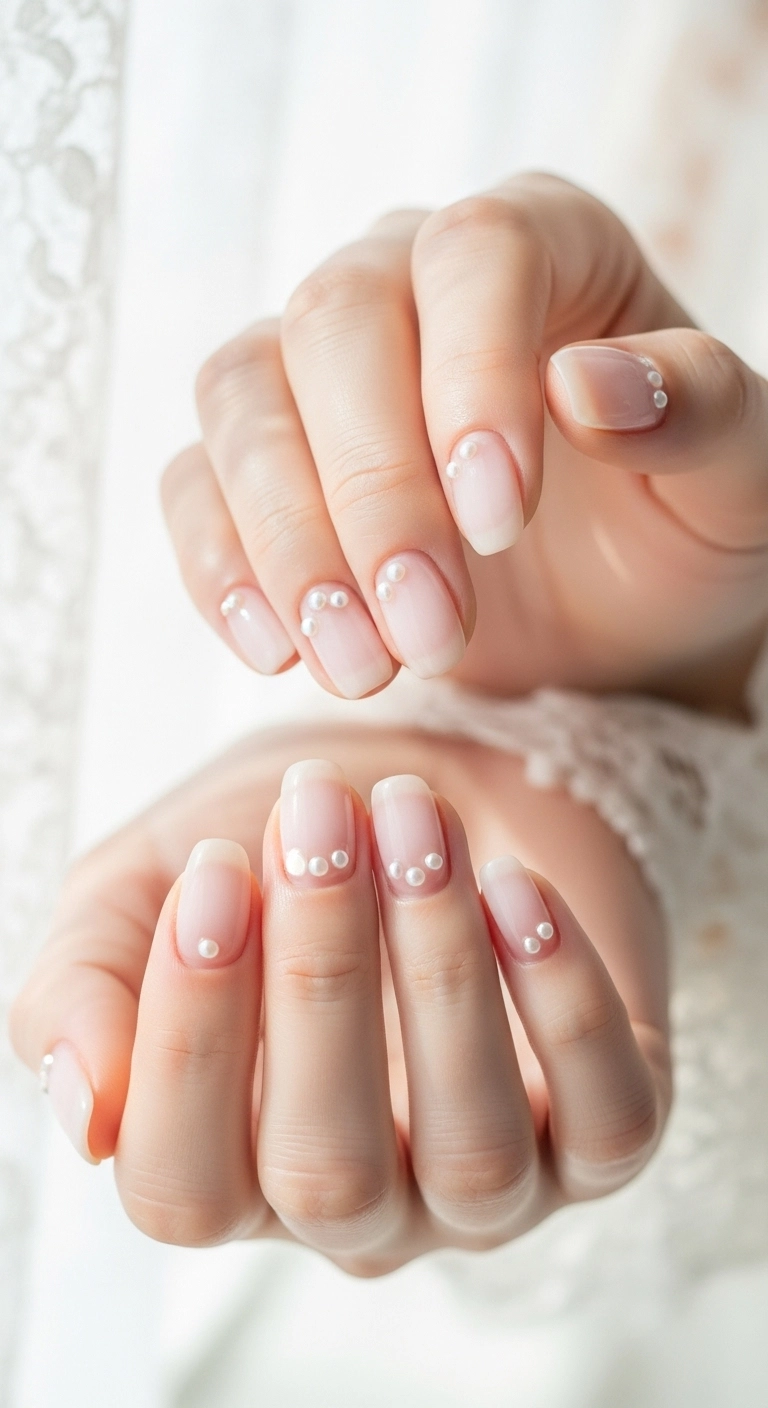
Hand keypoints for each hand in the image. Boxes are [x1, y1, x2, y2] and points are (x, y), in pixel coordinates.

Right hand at [11, 734, 669, 1272]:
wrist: (417, 781)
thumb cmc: (268, 846)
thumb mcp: (145, 887)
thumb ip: (81, 987)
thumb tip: (85, 1109)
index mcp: (230, 1167)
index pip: (184, 1182)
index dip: (191, 1039)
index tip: (216, 871)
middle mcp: (358, 1208)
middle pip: (328, 1172)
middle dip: (321, 980)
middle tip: (317, 816)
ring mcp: (486, 1187)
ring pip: (472, 1149)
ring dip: (442, 973)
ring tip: (414, 824)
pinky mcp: (601, 1135)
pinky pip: (606, 1117)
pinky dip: (565, 1001)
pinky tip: (515, 885)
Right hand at [162, 173, 767, 711]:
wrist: (618, 619)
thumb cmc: (683, 528)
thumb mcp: (739, 482)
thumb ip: (701, 412)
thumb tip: (587, 383)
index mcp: (543, 244)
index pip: (474, 255)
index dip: (469, 379)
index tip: (498, 521)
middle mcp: (409, 279)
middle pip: (333, 325)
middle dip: (374, 494)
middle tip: (431, 635)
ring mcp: (318, 370)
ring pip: (242, 398)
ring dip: (289, 543)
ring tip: (361, 667)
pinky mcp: (259, 464)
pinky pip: (195, 485)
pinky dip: (220, 569)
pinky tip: (278, 653)